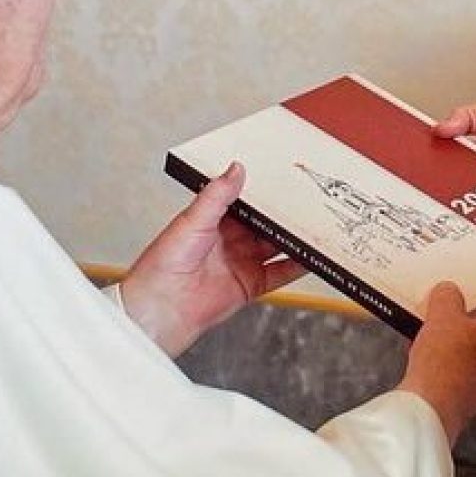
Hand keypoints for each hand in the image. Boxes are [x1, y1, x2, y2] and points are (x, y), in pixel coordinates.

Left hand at [120, 164, 304, 356]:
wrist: (162, 308)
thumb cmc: (163, 265)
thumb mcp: (192, 220)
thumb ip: (217, 196)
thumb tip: (235, 169)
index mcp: (212, 221)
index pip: (244, 201)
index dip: (262, 192)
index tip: (281, 180)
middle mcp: (228, 241)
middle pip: (264, 224)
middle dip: (282, 214)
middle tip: (305, 201)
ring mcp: (240, 263)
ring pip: (275, 247)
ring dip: (293, 238)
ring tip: (313, 226)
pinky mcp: (249, 285)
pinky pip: (279, 273)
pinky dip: (297, 266)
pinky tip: (309, 257)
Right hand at [397, 283, 475, 442]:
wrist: (434, 405)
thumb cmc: (446, 362)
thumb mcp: (441, 314)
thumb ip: (447, 297)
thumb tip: (447, 293)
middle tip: (464, 315)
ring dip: (470, 348)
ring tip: (443, 338)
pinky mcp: (475, 398)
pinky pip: (471, 376)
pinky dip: (458, 368)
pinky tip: (435, 362)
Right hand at [434, 101, 475, 187]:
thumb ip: (466, 116)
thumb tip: (439, 128)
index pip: (449, 155)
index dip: (437, 157)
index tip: (424, 158)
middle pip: (456, 178)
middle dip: (445, 179)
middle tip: (435, 178)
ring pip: (471, 194)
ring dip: (464, 193)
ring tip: (455, 188)